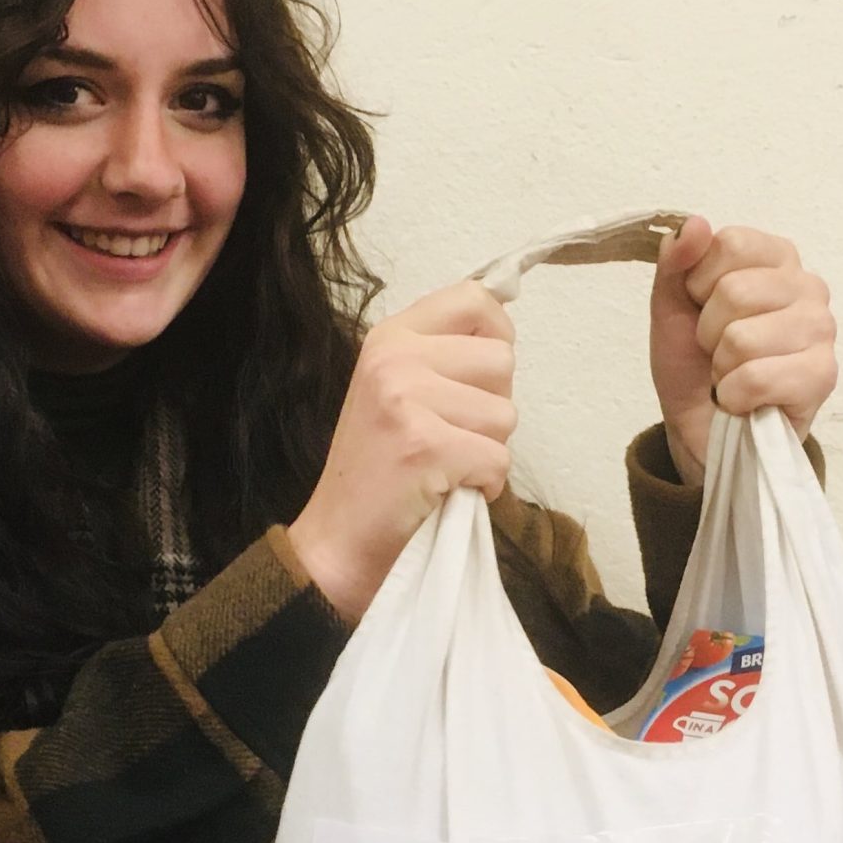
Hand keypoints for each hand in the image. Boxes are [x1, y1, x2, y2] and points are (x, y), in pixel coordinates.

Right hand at [289, 280, 516, 618]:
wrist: (336, 543)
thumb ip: (441, 359)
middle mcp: (395, 359)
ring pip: (506, 414)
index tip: (483, 376)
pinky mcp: (425, 446)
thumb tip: (504, 341)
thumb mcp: (396, 392)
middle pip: (502, 361)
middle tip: (451, 436)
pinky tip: (448, 492)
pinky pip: (498, 460)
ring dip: (488, 450)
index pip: (475, 299)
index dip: (497, 335)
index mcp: (389, 337)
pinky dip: (485, 486)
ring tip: (444, 467)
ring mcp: (407, 400)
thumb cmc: (376, 472)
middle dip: (493, 407)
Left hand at [648, 216, 838, 484]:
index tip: (700, 308)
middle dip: (708, 332)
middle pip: (735, 291)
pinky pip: (757, 378)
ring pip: (742, 338)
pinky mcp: (823, 376)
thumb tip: (695, 225)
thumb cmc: (694, 362)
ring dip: (722, 367)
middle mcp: (808, 286)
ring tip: (733, 374)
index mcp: (776, 258)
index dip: (698, 283)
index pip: (730, 243)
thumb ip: (677, 261)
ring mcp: (822, 330)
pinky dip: (735, 396)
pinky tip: (745, 399)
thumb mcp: (671, 306)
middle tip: (718, 350)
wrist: (702, 427)